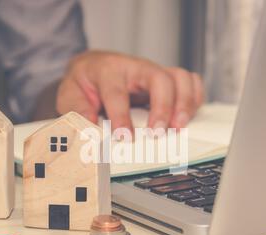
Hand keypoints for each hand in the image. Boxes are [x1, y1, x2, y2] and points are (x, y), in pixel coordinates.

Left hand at [56, 50, 203, 131]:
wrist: (93, 67)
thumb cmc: (84, 83)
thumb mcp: (70, 95)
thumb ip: (78, 111)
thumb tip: (90, 132)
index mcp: (108, 70)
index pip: (117, 92)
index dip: (121, 116)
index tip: (124, 137)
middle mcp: (135, 68)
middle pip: (159, 79)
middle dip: (162, 108)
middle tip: (159, 133)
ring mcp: (153, 72)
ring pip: (179, 77)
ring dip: (184, 103)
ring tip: (179, 127)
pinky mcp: (166, 79)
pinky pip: (190, 82)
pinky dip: (194, 98)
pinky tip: (186, 117)